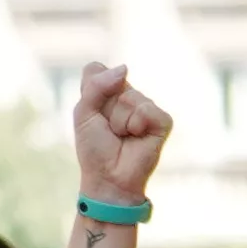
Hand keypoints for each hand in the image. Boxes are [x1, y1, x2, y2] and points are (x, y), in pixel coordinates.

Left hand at [70, 63, 170, 204]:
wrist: (109, 178)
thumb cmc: (95, 149)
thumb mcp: (83, 113)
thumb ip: (96, 86)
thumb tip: (125, 69)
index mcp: (108, 92)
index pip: (97, 69)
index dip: (91, 91)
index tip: (92, 114)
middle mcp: (128, 96)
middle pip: (115, 81)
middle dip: (106, 108)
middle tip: (108, 130)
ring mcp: (146, 108)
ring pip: (131, 97)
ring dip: (120, 121)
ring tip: (122, 136)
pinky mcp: (162, 121)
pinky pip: (148, 110)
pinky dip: (137, 125)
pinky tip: (137, 137)